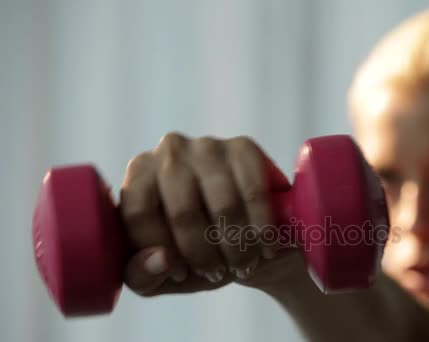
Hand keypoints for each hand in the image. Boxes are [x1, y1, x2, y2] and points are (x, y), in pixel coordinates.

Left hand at [120, 132, 300, 295]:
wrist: (247, 234)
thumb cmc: (195, 251)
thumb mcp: (160, 274)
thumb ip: (143, 276)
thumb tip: (161, 260)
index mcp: (138, 175)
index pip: (138, 213)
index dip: (160, 251)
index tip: (181, 273)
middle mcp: (169, 152)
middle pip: (183, 211)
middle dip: (204, 255)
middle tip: (219, 273)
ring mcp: (208, 146)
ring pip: (223, 204)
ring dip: (237, 246)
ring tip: (243, 265)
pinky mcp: (244, 148)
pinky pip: (253, 194)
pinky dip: (261, 229)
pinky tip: (265, 248)